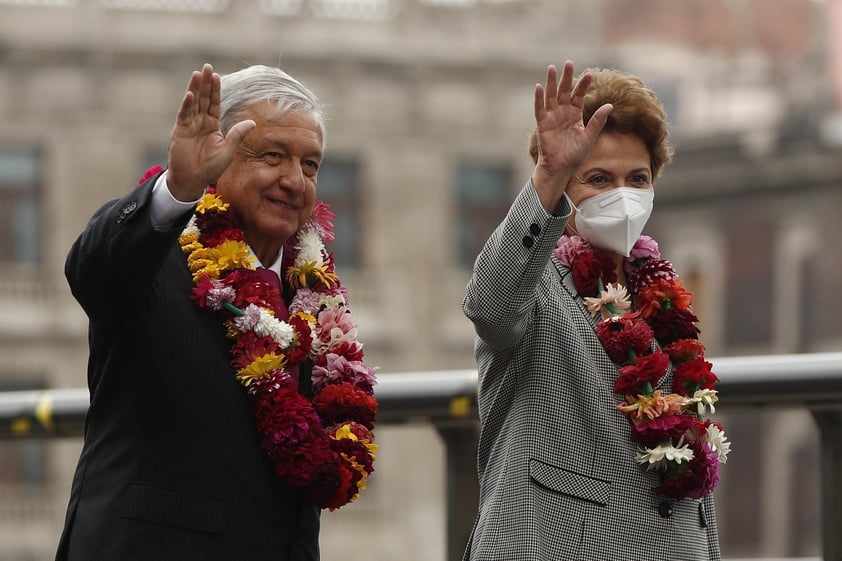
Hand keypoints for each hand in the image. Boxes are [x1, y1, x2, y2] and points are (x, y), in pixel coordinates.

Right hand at [166, 64, 255, 200]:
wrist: (193, 180)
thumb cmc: (210, 168)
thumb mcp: (228, 150)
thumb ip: (237, 135)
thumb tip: (252, 122)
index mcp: (212, 125)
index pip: (214, 103)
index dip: (215, 90)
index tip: (216, 75)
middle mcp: (200, 122)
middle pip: (203, 99)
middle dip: (205, 83)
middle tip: (207, 67)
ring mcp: (189, 125)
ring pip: (193, 103)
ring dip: (195, 89)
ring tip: (198, 74)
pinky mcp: (180, 132)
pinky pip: (184, 115)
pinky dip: (187, 105)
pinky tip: (190, 94)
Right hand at [530, 61, 612, 210]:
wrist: (561, 168)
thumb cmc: (575, 155)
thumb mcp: (589, 137)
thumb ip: (598, 121)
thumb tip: (610, 105)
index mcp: (575, 115)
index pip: (579, 95)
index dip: (583, 85)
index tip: (589, 74)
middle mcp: (563, 113)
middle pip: (564, 91)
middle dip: (567, 78)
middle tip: (569, 63)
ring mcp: (552, 117)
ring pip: (551, 96)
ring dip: (551, 83)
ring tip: (552, 68)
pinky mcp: (542, 124)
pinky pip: (539, 109)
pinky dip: (539, 98)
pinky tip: (539, 87)